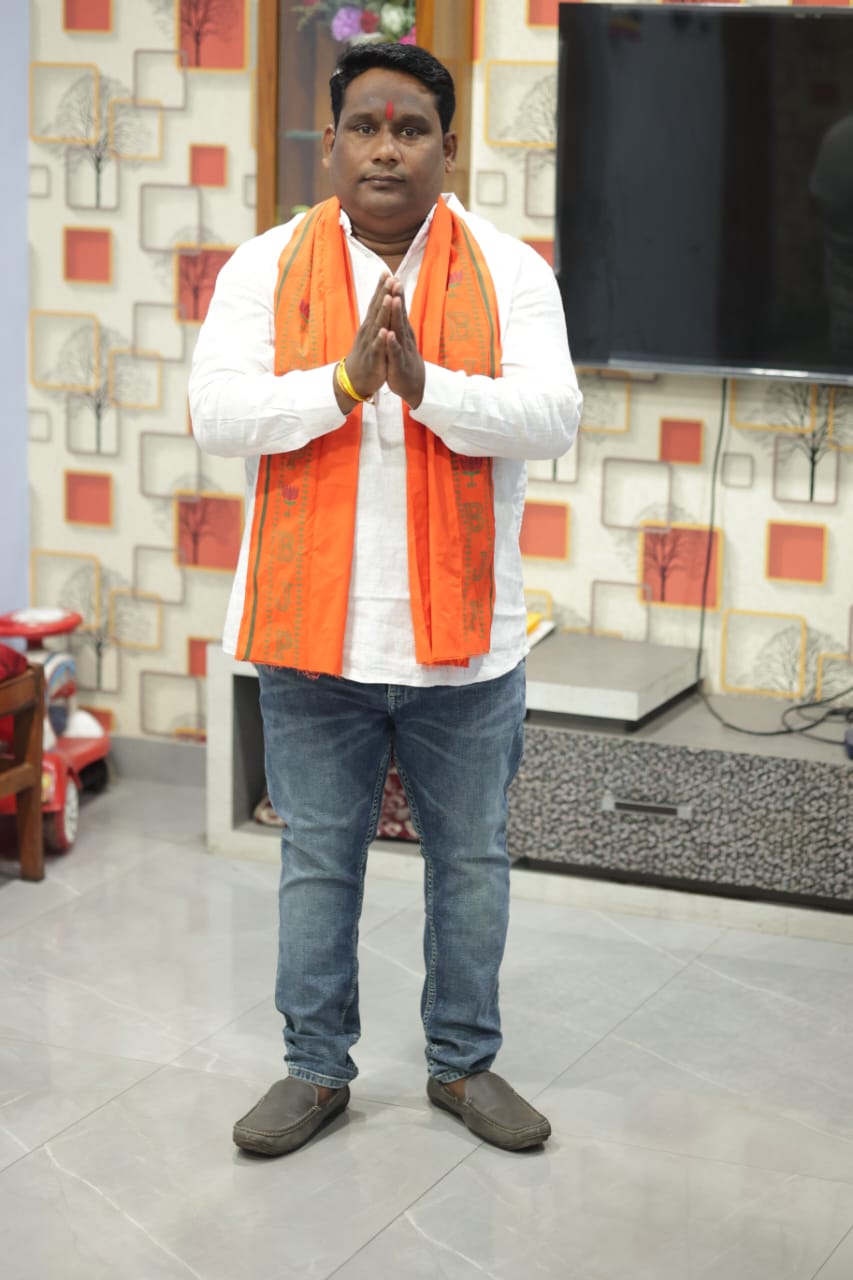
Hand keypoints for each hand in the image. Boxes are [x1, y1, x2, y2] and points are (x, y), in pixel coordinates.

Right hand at [334, 274, 393, 412]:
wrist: (355, 378)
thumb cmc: (366, 354)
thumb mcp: (371, 334)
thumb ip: (376, 317)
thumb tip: (380, 300)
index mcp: (370, 325)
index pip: (376, 303)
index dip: (382, 288)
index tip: (387, 272)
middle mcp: (369, 331)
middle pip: (377, 309)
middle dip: (384, 293)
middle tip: (390, 277)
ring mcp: (370, 344)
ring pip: (377, 325)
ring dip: (383, 311)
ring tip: (388, 297)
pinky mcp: (373, 358)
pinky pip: (377, 348)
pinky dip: (381, 340)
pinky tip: (385, 331)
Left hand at [384, 280, 424, 408]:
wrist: (414, 386)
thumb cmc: (404, 360)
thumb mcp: (401, 339)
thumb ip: (399, 322)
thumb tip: (397, 303)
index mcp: (402, 331)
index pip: (399, 309)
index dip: (395, 293)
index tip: (391, 276)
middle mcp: (404, 337)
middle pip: (400, 315)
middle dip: (397, 298)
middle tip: (395, 281)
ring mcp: (402, 349)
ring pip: (399, 330)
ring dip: (397, 315)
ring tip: (394, 300)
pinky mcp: (399, 364)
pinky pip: (395, 352)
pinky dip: (392, 343)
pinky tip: (388, 334)